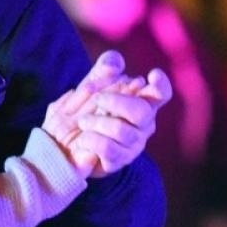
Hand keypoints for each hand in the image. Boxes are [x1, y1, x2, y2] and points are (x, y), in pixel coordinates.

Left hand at [74, 63, 172, 177]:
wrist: (65, 144)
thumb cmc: (86, 111)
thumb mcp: (92, 86)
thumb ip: (103, 70)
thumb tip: (114, 63)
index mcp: (141, 103)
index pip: (161, 94)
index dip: (161, 85)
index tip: (152, 74)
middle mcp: (142, 126)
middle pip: (142, 112)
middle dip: (117, 102)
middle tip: (97, 98)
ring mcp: (131, 146)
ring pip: (122, 131)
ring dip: (98, 122)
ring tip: (83, 121)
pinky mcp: (116, 162)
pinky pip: (108, 149)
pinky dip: (91, 140)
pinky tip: (82, 138)